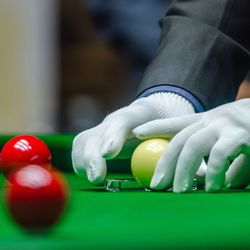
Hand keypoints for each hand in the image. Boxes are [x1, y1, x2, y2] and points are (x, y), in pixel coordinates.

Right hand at [72, 93, 194, 184]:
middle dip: (92, 155)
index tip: (108, 154)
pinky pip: (81, 149)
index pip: (122, 121)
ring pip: (83, 142)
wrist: (154, 108)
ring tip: (95, 179)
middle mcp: (115, 120)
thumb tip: (200, 175)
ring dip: (84, 161)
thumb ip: (185, 148)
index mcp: (138, 113)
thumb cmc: (168, 121)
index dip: (112, 136)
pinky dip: (81, 162)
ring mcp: (103, 128)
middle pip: (95, 134)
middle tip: (98, 178)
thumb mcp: (179, 129)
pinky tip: (89, 174)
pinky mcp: (95, 138)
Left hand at [133, 99, 249, 191]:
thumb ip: (213, 157)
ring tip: (181, 190)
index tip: (136, 133)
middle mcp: (212, 120)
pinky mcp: (240, 135)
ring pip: (194, 146)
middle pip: (180, 141)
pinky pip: (220, 155)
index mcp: (206, 121)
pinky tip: (214, 187)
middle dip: (166, 163)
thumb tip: (207, 180)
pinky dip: (214, 172)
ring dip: (185, 171)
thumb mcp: (227, 140)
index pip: (176, 123)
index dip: (155, 127)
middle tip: (157, 185)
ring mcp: (225, 125)